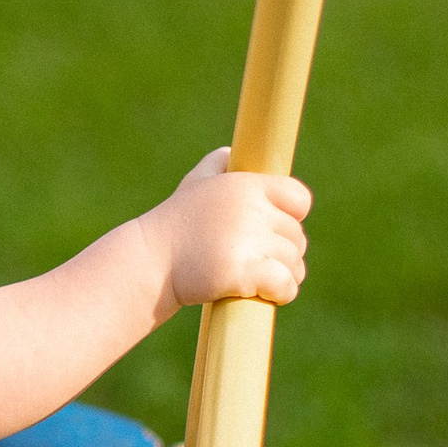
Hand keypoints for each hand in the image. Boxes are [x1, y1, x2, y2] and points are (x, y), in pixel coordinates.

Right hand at [151, 147, 311, 306]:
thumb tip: (230, 153)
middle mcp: (250, 209)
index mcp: (244, 185)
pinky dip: (282, 293)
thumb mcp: (193, 184)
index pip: (299, 199)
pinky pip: (285, 284)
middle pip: (297, 236)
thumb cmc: (174, 225)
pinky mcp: (243, 272)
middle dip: (283, 252)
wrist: (147, 262)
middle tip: (258, 261)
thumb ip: (216, 165)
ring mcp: (247, 241)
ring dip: (284, 275)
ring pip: (294, 263)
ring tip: (259, 279)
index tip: (273, 230)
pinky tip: (265, 293)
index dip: (292, 217)